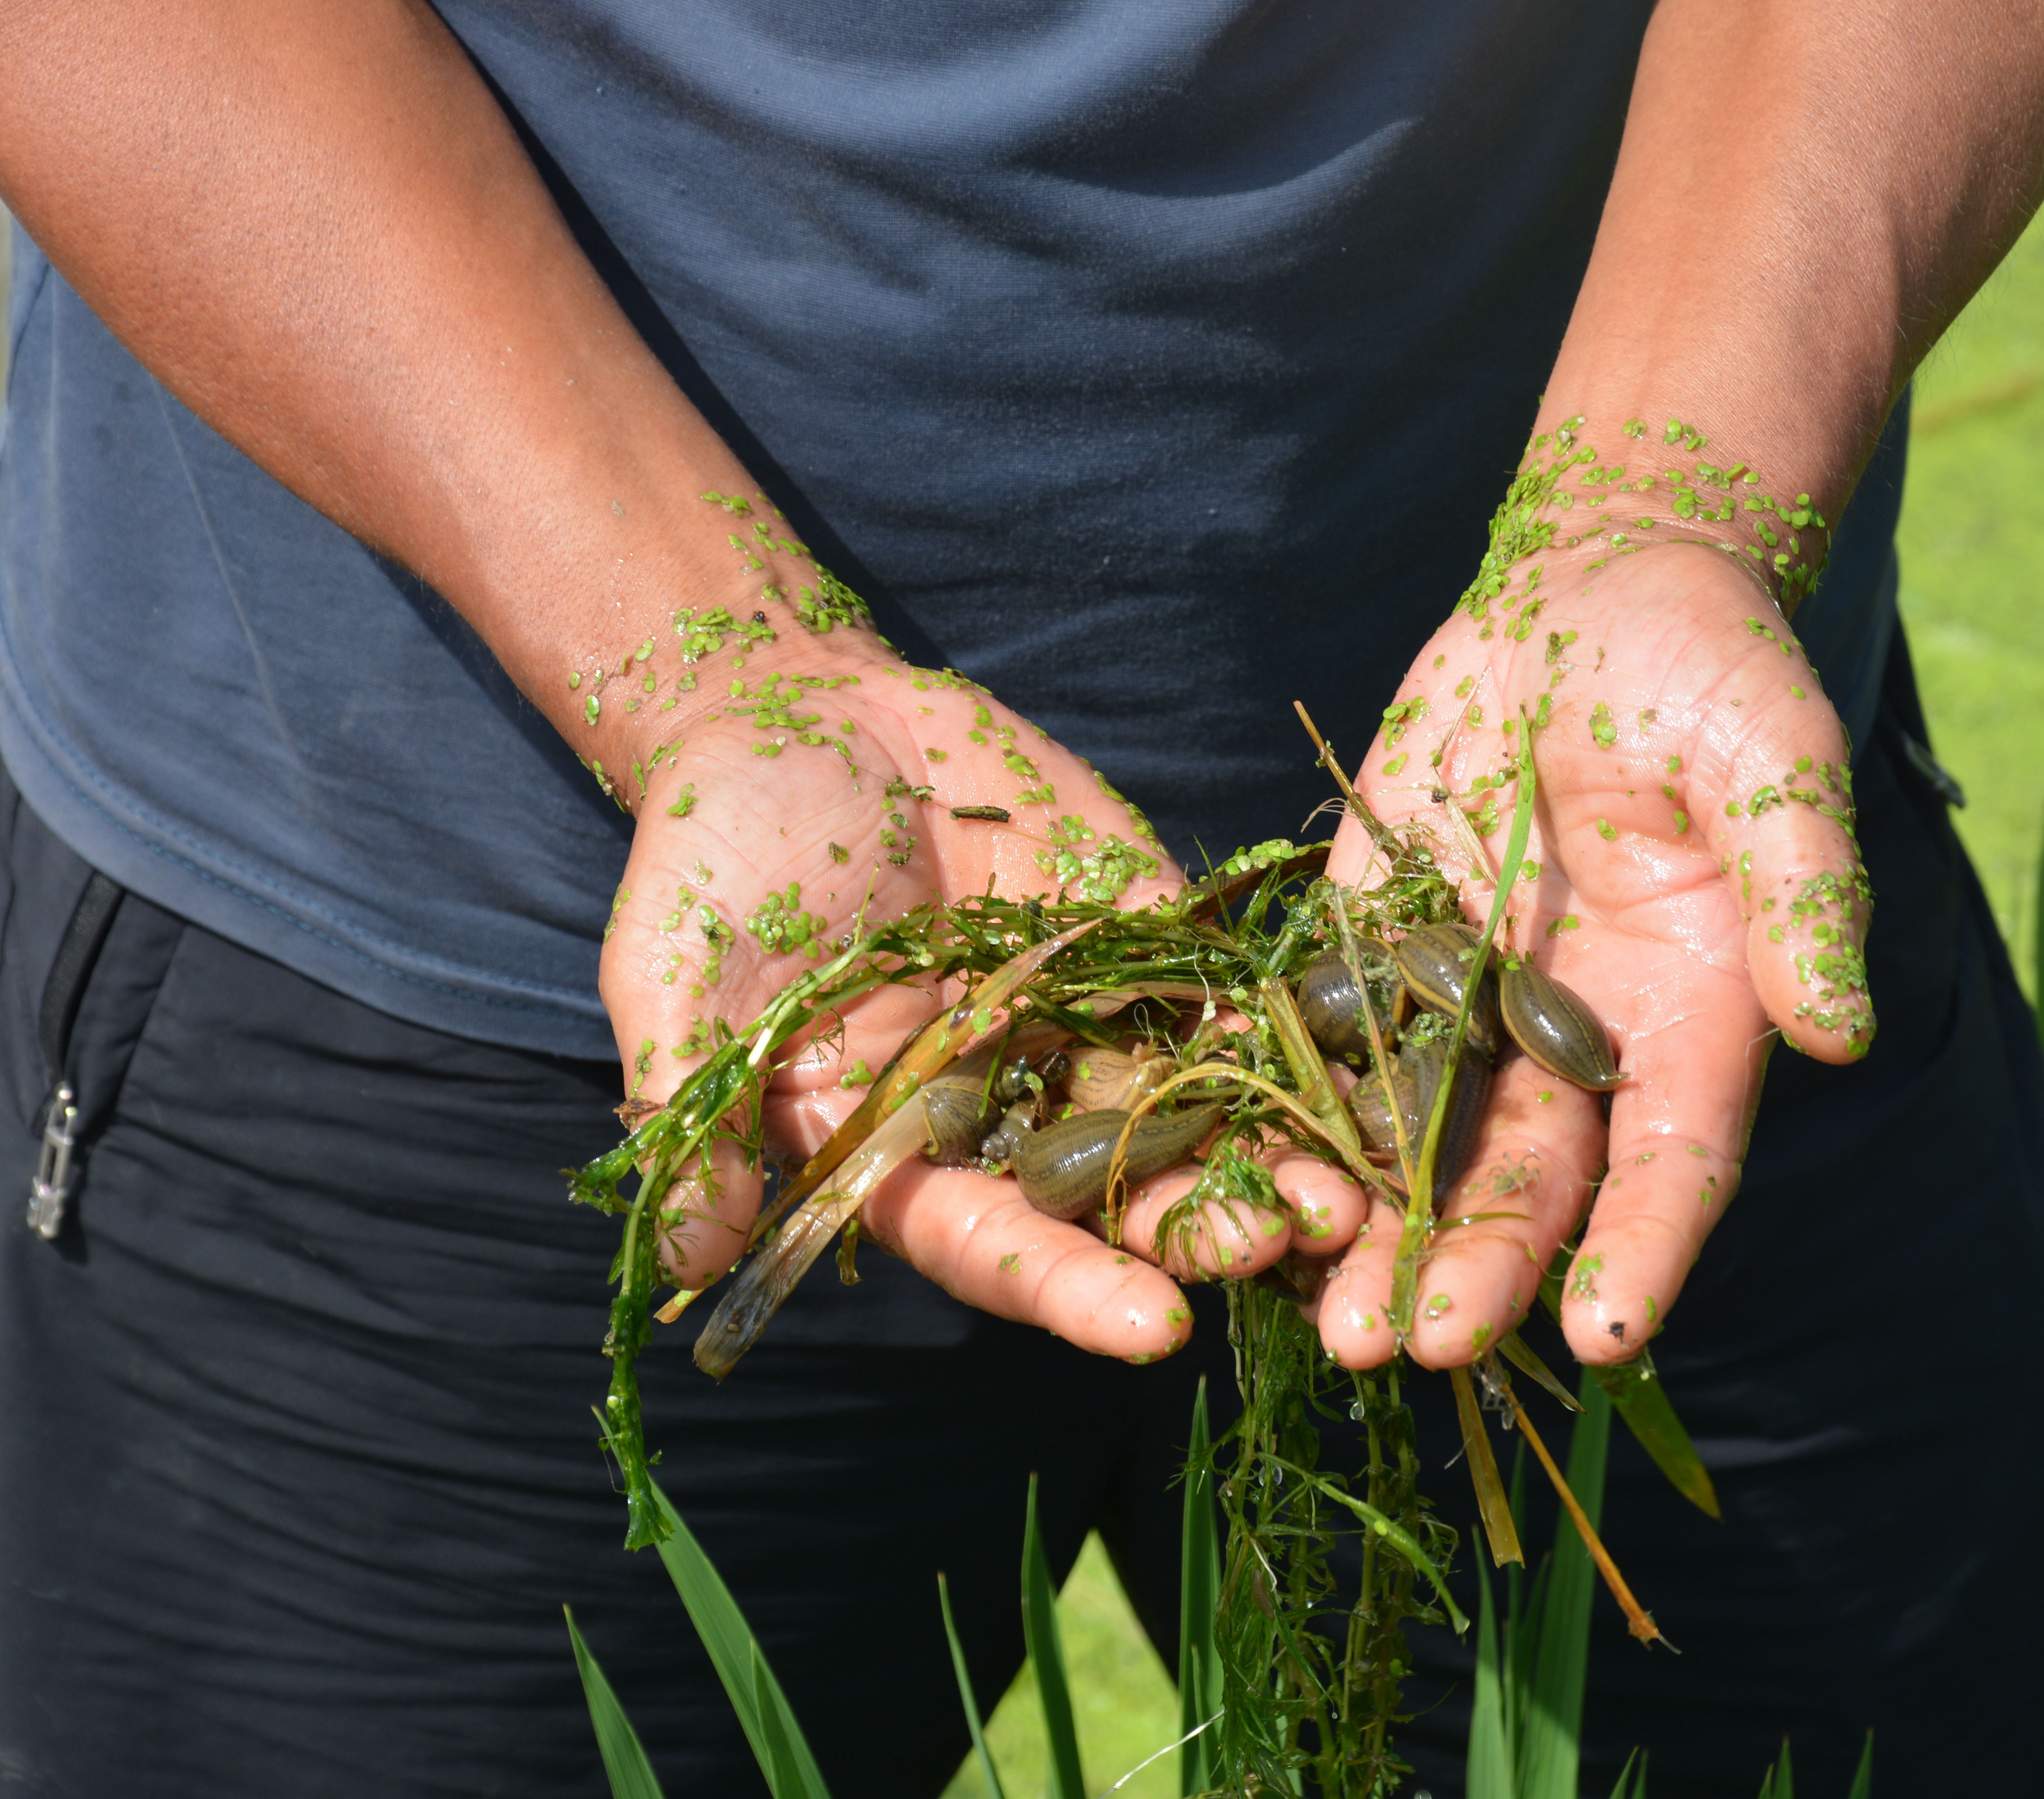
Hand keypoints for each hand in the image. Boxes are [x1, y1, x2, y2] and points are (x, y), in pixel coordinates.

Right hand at [601, 640, 1360, 1361]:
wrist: (798, 712)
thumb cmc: (716, 850)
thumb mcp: (677, 974)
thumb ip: (698, 1114)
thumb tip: (685, 1262)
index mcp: (898, 1148)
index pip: (992, 1244)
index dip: (1068, 1288)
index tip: (1153, 1330)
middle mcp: (1007, 1108)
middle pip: (1117, 1200)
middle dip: (1202, 1233)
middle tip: (1290, 1251)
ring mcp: (1086, 1022)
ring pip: (1196, 1113)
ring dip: (1273, 1156)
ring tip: (1353, 1192)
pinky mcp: (1144, 935)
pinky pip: (1228, 992)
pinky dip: (1295, 1034)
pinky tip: (1366, 1063)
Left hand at [1313, 536, 1875, 1370]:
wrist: (1593, 591)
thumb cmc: (1712, 669)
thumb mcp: (1774, 765)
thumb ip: (1800, 892)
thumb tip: (1838, 1033)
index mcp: (1692, 1014)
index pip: (1672, 1163)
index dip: (1643, 1251)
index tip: (1605, 1338)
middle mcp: (1577, 1035)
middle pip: (1528, 1179)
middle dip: (1475, 1268)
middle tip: (1414, 1349)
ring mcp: (1468, 995)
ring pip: (1418, 1143)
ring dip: (1374, 1232)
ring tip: (1323, 1319)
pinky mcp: (1372, 939)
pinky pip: (1324, 1041)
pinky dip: (1284, 1114)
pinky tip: (1237, 1185)